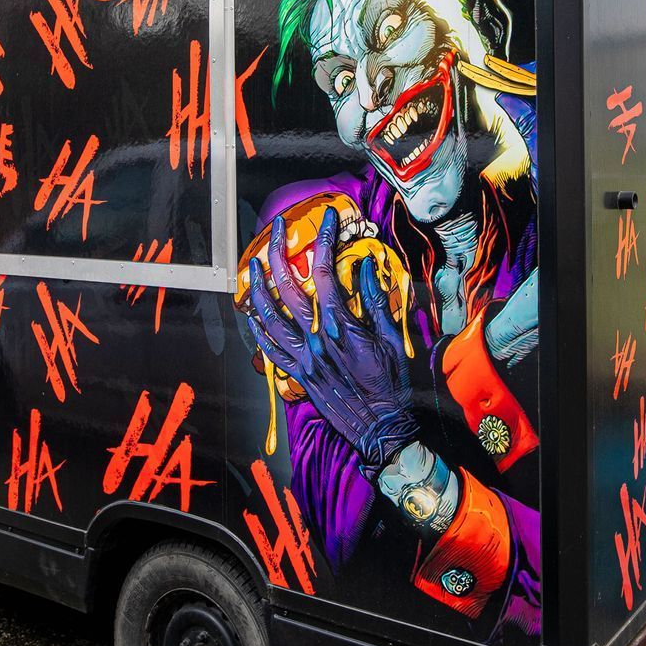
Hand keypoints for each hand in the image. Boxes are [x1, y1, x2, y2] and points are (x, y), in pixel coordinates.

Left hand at [244, 208, 416, 470]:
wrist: (383, 429)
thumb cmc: (393, 385)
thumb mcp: (392, 339)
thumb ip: (376, 301)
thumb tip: (366, 267)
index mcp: (341, 326)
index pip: (328, 271)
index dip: (326, 238)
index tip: (329, 216)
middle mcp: (315, 339)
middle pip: (288, 286)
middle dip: (278, 250)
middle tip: (276, 227)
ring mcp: (303, 358)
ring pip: (267, 316)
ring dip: (256, 287)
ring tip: (252, 265)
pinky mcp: (298, 375)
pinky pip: (269, 348)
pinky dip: (258, 328)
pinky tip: (252, 312)